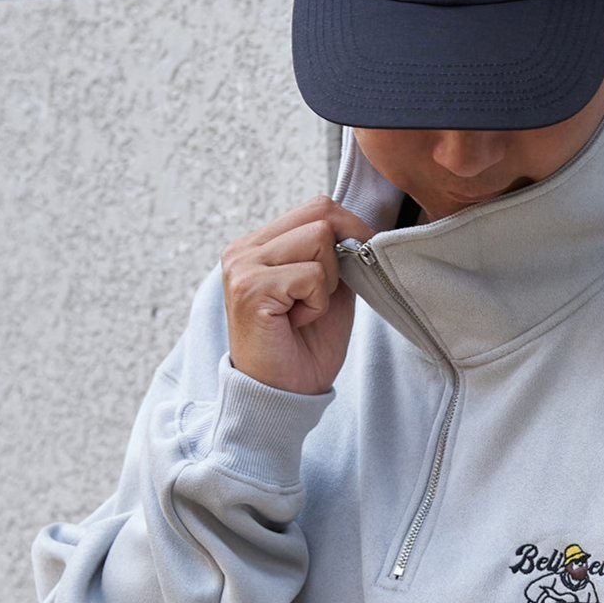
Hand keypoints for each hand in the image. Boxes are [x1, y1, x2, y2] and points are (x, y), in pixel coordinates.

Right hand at [221, 194, 374, 396]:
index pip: (316, 207)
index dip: (349, 230)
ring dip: (326, 283)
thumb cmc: (304, 349)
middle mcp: (244, 249)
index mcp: (259, 245)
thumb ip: (335, 255)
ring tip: (304, 312)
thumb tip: (361, 228)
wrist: (284, 395)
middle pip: (321, 213)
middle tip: (323, 299)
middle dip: (340, 257)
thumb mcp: (328, 291)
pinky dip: (317, 303)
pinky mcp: (250, 287)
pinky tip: (296, 323)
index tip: (358, 263)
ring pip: (319, 238)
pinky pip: (312, 275)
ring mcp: (242, 265)